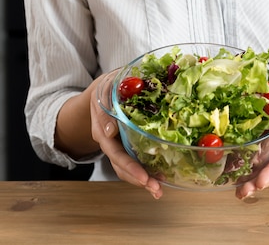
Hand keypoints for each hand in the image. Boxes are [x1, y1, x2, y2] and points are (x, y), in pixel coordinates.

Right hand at [90, 72, 162, 198]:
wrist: (103, 90)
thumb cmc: (108, 86)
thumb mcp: (105, 88)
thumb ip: (107, 105)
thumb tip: (110, 131)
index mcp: (101, 128)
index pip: (114, 151)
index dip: (129, 165)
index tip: (143, 176)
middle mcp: (108, 141)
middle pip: (120, 165)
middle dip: (138, 178)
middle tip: (155, 188)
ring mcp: (116, 145)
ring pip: (125, 168)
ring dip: (142, 180)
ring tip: (158, 190)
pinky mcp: (125, 145)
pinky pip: (132, 162)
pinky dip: (145, 172)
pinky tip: (158, 180)